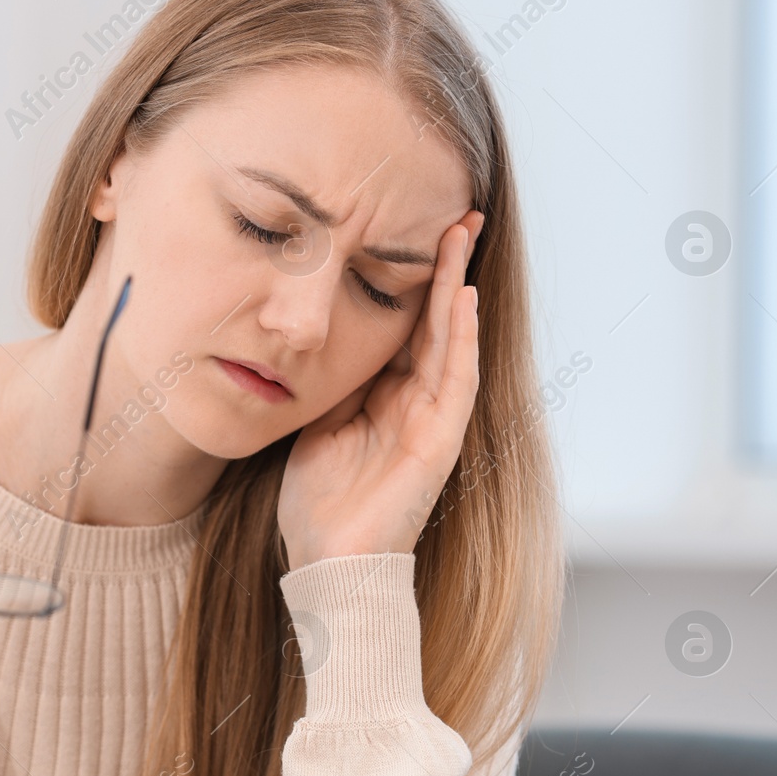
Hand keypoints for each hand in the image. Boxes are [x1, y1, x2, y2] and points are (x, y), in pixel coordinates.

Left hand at [278, 210, 483, 566]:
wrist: (327, 562)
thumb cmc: (317, 504)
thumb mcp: (313, 423)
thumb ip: (328, 382)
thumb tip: (317, 336)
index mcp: (384, 395)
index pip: (404, 325)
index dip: (410, 279)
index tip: (409, 228)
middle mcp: (415, 401)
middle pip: (435, 321)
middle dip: (445, 266)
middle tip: (457, 213)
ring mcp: (432, 419)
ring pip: (451, 338)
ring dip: (457, 285)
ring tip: (462, 235)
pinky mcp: (440, 441)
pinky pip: (455, 379)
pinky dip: (462, 338)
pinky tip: (463, 298)